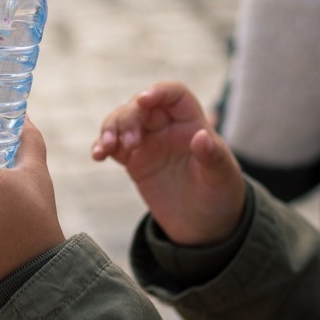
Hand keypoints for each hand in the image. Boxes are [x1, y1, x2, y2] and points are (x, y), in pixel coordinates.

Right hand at [91, 81, 244, 245]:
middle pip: (141, 106)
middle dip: (129, 118)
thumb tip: (202, 136)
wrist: (206, 227)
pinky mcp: (133, 160)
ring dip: (111, 129)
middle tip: (130, 143)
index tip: (143, 100)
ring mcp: (148, 142)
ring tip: (107, 148)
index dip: (158, 92)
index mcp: (192, 123)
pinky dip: (101, 147)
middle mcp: (168, 127)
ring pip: (122, 121)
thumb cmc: (221, 197)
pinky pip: (113, 146)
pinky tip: (98, 156)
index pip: (174, 95)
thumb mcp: (222, 178)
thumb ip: (212, 156)